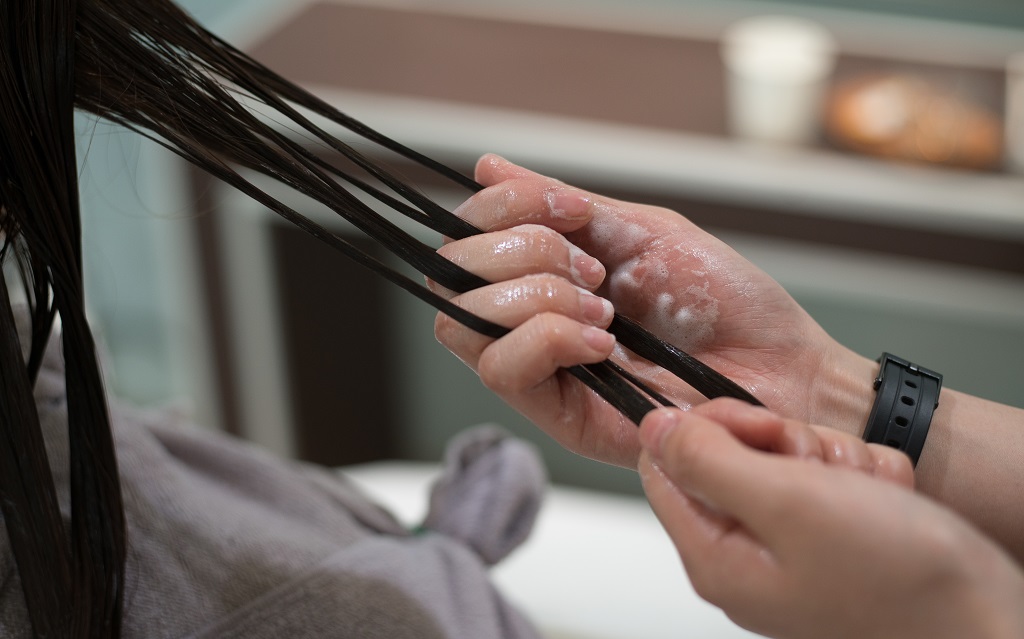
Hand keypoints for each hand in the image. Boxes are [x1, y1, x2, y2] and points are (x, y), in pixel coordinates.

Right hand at [433, 155, 874, 466]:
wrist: (783, 368)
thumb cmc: (726, 302)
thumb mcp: (644, 231)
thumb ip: (564, 205)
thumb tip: (487, 165)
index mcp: (547, 272)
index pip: (467, 238)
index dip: (501, 208)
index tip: (570, 209)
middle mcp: (530, 320)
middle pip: (451, 277)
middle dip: (523, 251)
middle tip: (594, 268)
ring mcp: (540, 371)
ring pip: (464, 323)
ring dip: (537, 295)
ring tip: (604, 308)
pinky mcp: (557, 417)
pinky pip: (503, 369)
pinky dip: (550, 337)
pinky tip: (603, 341)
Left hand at [638, 399, 1023, 638]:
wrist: (989, 618)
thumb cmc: (896, 576)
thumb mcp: (785, 501)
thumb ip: (706, 459)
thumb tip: (651, 428)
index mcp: (714, 553)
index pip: (667, 463)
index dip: (709, 428)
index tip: (757, 427)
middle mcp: (745, 554)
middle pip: (730, 454)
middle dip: (787, 445)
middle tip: (822, 468)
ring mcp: (790, 547)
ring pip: (787, 457)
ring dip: (834, 460)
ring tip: (865, 494)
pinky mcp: (832, 537)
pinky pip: (830, 476)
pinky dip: (864, 478)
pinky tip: (886, 503)